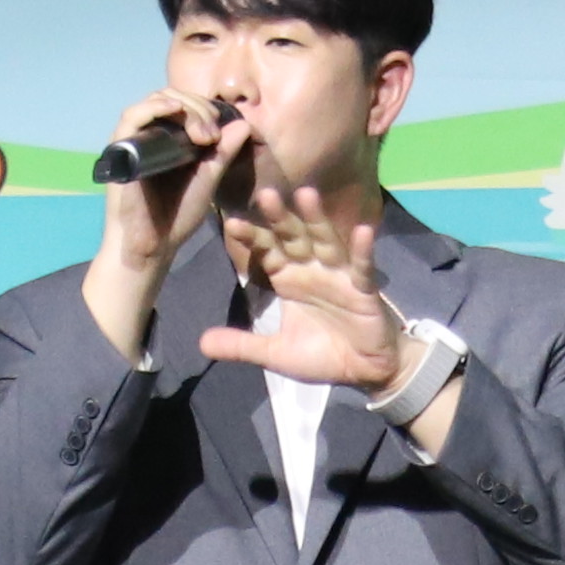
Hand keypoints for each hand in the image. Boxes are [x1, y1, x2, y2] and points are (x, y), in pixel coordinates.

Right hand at [92, 87, 238, 278]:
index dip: (206, 109)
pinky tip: (174, 111)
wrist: (153, 246)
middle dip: (199, 108)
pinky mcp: (120, 148)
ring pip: (156, 101)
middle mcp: (151, 134)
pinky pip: (132, 116)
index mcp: (170, 139)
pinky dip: (153, 107)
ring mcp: (135, 140)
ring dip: (183, 107)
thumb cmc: (177, 216)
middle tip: (212, 136)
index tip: (220, 133)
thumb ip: (224, 153)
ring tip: (201, 134)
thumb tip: (243, 123)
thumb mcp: (208, 179)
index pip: (186, 105)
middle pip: (173, 97)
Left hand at [198, 188, 408, 392]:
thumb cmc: (322, 354)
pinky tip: (362, 230)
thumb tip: (200, 344)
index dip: (253, 238)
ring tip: (307, 195)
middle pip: (294, 238)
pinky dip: (362, 250)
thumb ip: (242, 346)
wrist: (364, 371)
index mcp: (289, 279)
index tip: (231, 223)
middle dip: (281, 218)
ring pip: (326, 242)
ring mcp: (339, 276)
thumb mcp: (276, 353)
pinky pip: (362, 267)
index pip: (268, 251)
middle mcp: (312, 270)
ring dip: (317, 220)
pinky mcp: (364, 289)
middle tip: (265, 194)